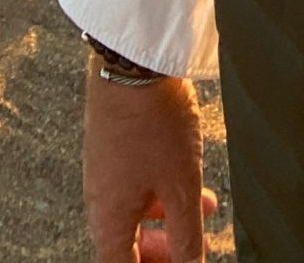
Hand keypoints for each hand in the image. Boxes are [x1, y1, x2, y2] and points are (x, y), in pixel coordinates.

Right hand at [83, 61, 216, 260]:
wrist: (133, 60)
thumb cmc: (153, 122)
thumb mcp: (181, 188)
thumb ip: (187, 235)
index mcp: (108, 218)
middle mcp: (99, 197)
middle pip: (127, 244)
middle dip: (163, 250)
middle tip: (190, 248)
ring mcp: (104, 167)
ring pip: (135, 209)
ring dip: (169, 216)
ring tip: (204, 208)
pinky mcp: (113, 142)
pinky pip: (136, 179)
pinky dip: (162, 187)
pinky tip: (187, 172)